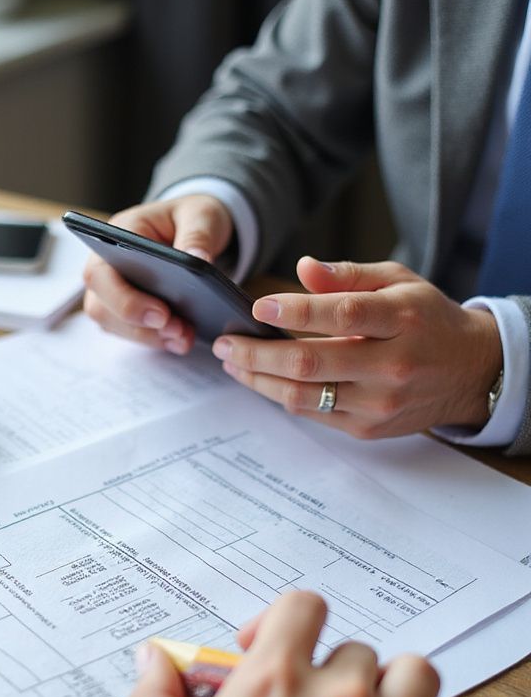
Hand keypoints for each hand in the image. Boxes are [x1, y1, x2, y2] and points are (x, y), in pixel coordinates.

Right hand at [83, 194, 232, 354]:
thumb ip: (198, 235)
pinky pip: (131, 333)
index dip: (124, 299)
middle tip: (178, 330)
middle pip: (102, 307)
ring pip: (115, 326)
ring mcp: (111, 292)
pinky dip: (156, 340)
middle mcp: (105, 266)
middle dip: (138, 326)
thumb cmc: (190, 218)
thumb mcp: (201, 215)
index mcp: (115, 235)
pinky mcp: (124, 312)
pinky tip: (182, 340)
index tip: (161, 314)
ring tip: (185, 337)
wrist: (194, 230)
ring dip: (149, 337)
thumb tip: (197, 258)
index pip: (100, 273)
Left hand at [212, 258, 503, 437]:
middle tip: (225, 343)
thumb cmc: (426, 319)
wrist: (470, 371)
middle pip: (310, 363)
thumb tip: (304, 269)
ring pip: (303, 395)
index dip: (295, 312)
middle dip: (256, 354)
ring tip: (232, 363)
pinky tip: (262, 379)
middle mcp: (392, 363)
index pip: (343, 315)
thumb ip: (348, 276)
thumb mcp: (399, 282)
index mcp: (402, 318)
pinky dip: (281, 395)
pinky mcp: (368, 428)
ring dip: (258, 380)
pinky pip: (313, 412)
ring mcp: (379, 401)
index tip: (257, 306)